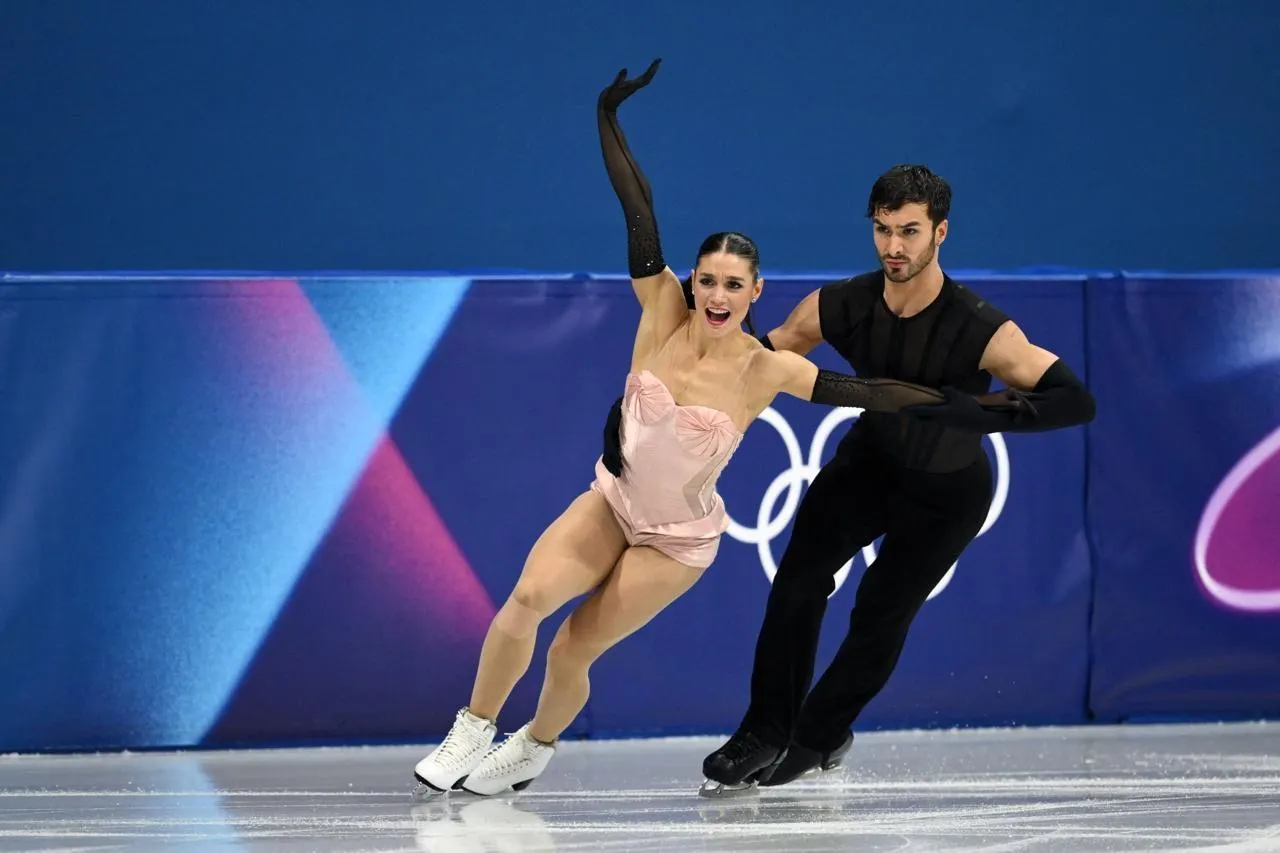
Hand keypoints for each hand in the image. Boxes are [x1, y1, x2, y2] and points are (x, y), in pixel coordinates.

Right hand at [598, 58, 660, 111]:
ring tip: (655, 64)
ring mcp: (632, 87)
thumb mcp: (613, 87)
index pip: (646, 77)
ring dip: (650, 72)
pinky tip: (645, 74)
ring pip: (645, 79)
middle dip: (653, 69)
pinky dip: (644, 75)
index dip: (652, 69)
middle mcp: (634, 86)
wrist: (607, 107)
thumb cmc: (609, 97)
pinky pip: (640, 81)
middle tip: (659, 60)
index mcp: (633, 86)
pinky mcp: (629, 87)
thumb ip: (619, 78)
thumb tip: (625, 69)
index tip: (657, 62)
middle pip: (647, 77)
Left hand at [902, 386, 1032, 432]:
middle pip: (923, 419)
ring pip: (929, 421)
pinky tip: (932, 415)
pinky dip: (931, 418)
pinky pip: (936, 421)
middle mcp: (940, 420)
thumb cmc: (970, 408)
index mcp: (940, 413)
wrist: (981, 423)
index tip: (901, 409)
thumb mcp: (960, 397)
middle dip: (914, 415)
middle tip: (905, 412)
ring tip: (916, 413)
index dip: (911, 410)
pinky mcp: (951, 425)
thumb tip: (941, 388)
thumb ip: (949, 391)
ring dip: (922, 417)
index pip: (922, 411)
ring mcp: (945, 424)